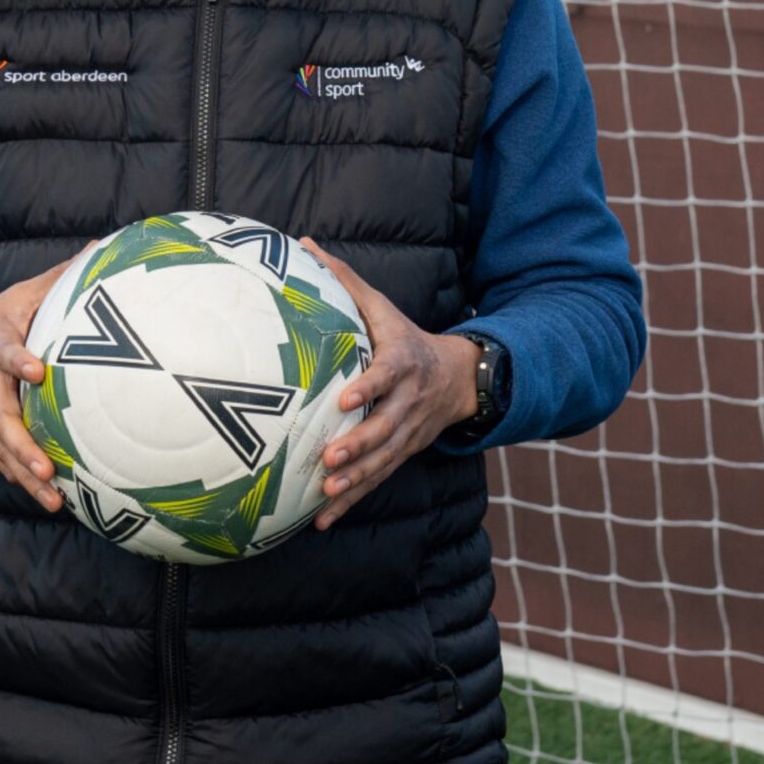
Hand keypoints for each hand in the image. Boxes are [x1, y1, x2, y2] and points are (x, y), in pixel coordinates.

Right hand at [0, 255, 78, 511]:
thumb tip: (99, 248)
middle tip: (45, 465)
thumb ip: (57, 278)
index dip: (18, 360)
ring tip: (53, 498)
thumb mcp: (16, 296)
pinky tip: (49, 500)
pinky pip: (0, 461)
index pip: (4, 350)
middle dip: (20, 443)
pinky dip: (21, 481)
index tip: (36, 372)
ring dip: (24, 473)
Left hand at [300, 238, 480, 529]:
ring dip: (356, 480)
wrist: (458, 375)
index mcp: (402, 363)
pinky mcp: (401, 453)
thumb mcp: (382, 306)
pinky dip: (352, 501)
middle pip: (386, 427)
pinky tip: (321, 519)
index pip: (386, 376)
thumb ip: (345, 279)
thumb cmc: (405, 337)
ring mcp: (407, 432)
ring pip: (383, 460)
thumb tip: (305, 243)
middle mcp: (408, 401)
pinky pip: (377, 480)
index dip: (369, 388)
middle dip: (359, 446)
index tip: (345, 400)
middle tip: (329, 459)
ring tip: (328, 494)